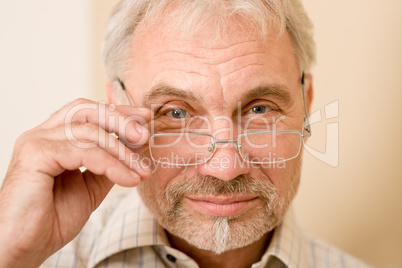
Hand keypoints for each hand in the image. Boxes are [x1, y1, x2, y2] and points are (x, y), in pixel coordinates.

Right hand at [0, 98, 150, 267]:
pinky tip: (128, 179)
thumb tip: (135, 146)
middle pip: (87, 111)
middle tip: (145, 135)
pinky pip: (83, 152)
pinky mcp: (35, 154)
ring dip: (122, 151)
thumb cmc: (52, 219)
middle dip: (122, 121)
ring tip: (142, 171)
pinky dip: (111, 165)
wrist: (24, 248)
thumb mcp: (91, 186)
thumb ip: (108, 164)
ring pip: (89, 131)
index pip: (88, 112)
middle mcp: (44, 134)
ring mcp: (37, 141)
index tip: (145, 119)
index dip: (119, 112)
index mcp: (55, 138)